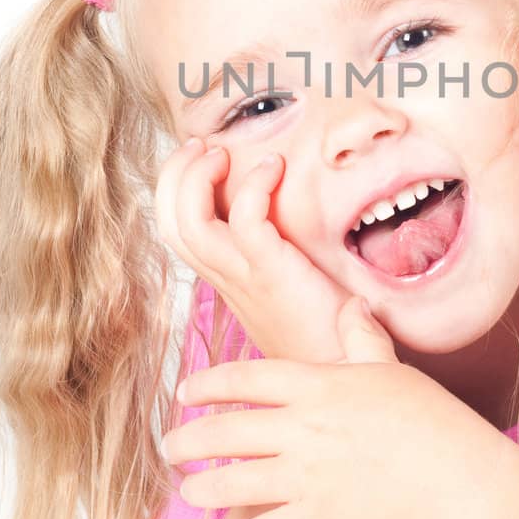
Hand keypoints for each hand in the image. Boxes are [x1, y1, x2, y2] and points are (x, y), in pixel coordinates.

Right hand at [155, 137, 360, 363]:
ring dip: (199, 177)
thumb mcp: (296, 293)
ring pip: (190, 223)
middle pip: (170, 224)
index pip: (177, 232)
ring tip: (223, 151)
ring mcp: (245, 279)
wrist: (348, 373)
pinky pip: (245, 220)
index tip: (200, 156)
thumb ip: (286, 264)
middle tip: (201, 145)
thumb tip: (298, 226)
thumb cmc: (332, 336)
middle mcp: (227, 279)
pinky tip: (276, 168)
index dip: (176, 190)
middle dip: (174, 175)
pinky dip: (253, 186)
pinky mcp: (272, 275)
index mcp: (229, 281)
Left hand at [159, 295, 503, 518]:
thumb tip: (351, 301)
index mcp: (318, 385)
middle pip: (225, 432)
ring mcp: (308, 475)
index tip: (185, 391)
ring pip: (233, 484)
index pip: (244, 378)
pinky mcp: (319, 518)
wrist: (459, 478)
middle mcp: (303, 428)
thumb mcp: (391, 368)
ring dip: (203, 490)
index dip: (206, 383)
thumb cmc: (431, 418)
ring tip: (188, 492)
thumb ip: (360, 337)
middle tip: (169, 446)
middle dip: (188, 440)